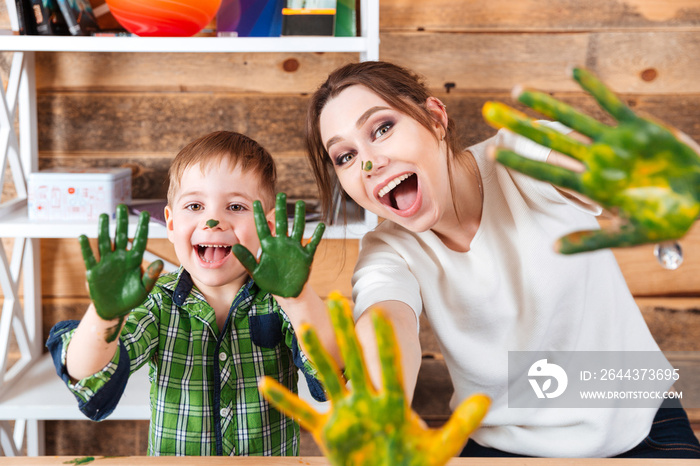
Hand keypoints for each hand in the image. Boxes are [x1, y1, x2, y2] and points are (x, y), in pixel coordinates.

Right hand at [80, 204, 162, 324]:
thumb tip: (160, 262)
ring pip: (104, 242)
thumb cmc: (131, 299)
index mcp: (134, 261)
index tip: (146, 214)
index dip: (142, 228)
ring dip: (103, 229)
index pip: (139, 241)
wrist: (114, 310)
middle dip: (121, 222)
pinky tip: (83, 236)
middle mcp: (120, 258)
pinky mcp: (94, 271)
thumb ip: (151, 276)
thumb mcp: (143, 289)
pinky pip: (89, 257)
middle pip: (120, 236)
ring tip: (104, 215)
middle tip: (122, 207)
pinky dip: (86, 248)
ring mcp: (106, 263)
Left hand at [232, 192, 324, 297]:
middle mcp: (282, 243)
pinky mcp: (306, 256)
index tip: (255, 202)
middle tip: (281, 194)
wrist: (286, 292)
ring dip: (299, 216)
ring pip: (298, 228)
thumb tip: (234, 247)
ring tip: (300, 203)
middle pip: (282, 223)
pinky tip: (321, 225)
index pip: (263, 227)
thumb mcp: (255, 272)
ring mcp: (295, 248)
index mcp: (268, 246)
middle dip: (281, 209)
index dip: (259, 215)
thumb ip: (246, 259)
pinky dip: (317, 235)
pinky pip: (313, 243)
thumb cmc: (270, 282)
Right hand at [259, 292, 490, 465]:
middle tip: (337, 301)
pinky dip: (284, 400)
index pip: (386, 364)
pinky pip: (302, 414)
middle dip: (345, 332)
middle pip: (353, 360)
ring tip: (304, 327)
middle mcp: (364, 401)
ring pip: (326, 377)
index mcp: (390, 401)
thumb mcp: (440, 446)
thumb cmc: (413, 461)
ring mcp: (344, 415)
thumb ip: (461, 425)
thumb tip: (488, 403)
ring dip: (315, 354)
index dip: (383, 340)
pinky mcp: (327, 433)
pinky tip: (266, 385)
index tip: (380, 313)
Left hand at [482, 67, 699, 253]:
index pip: (545, 171)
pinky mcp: (636, 127)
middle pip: (548, 141)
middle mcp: (595, 161)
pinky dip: (593, 88)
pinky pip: (610, 104)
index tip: (492, 152)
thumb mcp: (627, 236)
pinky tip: (572, 73)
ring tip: (517, 90)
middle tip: (489, 112)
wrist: (699, 198)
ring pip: (572, 119)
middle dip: (519, 126)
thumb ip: (590, 242)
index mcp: (589, 186)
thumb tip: (553, 249)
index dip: (520, 161)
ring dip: (545, 104)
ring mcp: (613, 143)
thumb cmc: (664, 220)